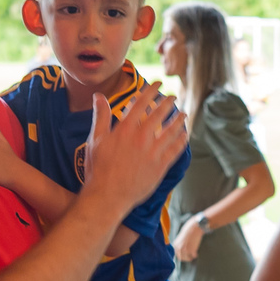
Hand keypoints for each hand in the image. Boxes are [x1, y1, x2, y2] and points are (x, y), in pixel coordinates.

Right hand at [83, 83, 187, 215]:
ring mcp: (153, 153)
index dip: (151, 90)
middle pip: (159, 114)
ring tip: (183, 114)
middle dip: (168, 103)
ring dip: (178, 120)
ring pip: (171, 131)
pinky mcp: (160, 167)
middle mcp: (141, 138)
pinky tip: (184, 135)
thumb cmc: (98, 169)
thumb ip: (100, 116)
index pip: (141, 103)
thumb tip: (98, 96)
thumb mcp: (95, 140)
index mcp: (125, 129)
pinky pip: (175, 150)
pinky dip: (181, 141)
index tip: (158, 83)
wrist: (107, 196)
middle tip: (173, 96)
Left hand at [173, 217, 204, 261]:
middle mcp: (179, 248)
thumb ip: (180, 245)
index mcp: (175, 245)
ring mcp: (185, 250)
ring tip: (194, 253)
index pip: (177, 255)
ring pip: (188, 258)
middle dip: (187, 257)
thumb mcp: (180, 238)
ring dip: (191, 256)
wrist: (194, 227)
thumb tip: (181, 252)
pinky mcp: (192, 250)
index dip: (182, 256)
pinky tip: (196, 251)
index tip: (186, 255)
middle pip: (182, 258)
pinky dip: (195, 254)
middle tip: (190, 255)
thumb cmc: (188, 231)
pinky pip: (194, 256)